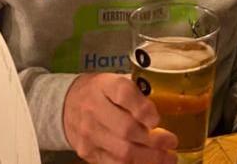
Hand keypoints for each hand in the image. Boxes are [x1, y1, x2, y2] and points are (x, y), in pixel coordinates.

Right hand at [63, 72, 177, 163]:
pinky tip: (151, 163)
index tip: (157, 119)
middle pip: (125, 129)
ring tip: (168, 157)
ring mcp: (89, 133)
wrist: (65, 104)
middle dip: (154, 140)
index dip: (143, 108)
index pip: (124, 94)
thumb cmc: (101, 91)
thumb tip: (171, 102)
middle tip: (172, 142)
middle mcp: (94, 109)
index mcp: (105, 85)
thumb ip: (140, 90)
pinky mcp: (87, 152)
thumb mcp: (116, 80)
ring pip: (122, 152)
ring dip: (150, 158)